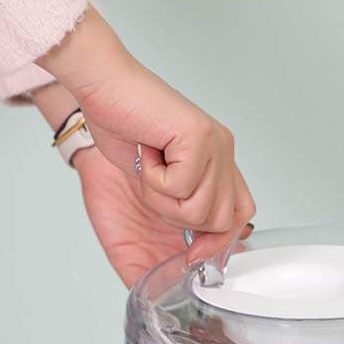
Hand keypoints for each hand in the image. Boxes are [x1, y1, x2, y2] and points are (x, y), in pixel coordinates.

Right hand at [36, 7, 255, 264]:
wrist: (102, 86)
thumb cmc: (123, 126)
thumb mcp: (155, 183)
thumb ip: (180, 210)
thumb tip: (192, 257)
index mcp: (219, 163)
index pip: (241, 214)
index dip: (219, 240)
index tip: (192, 254)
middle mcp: (224, 153)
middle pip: (222, 221)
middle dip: (180, 220)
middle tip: (155, 189)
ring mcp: (216, 144)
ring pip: (200, 211)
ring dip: (162, 200)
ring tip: (150, 166)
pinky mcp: (200, 137)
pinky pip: (179, 189)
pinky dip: (153, 179)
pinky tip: (147, 150)